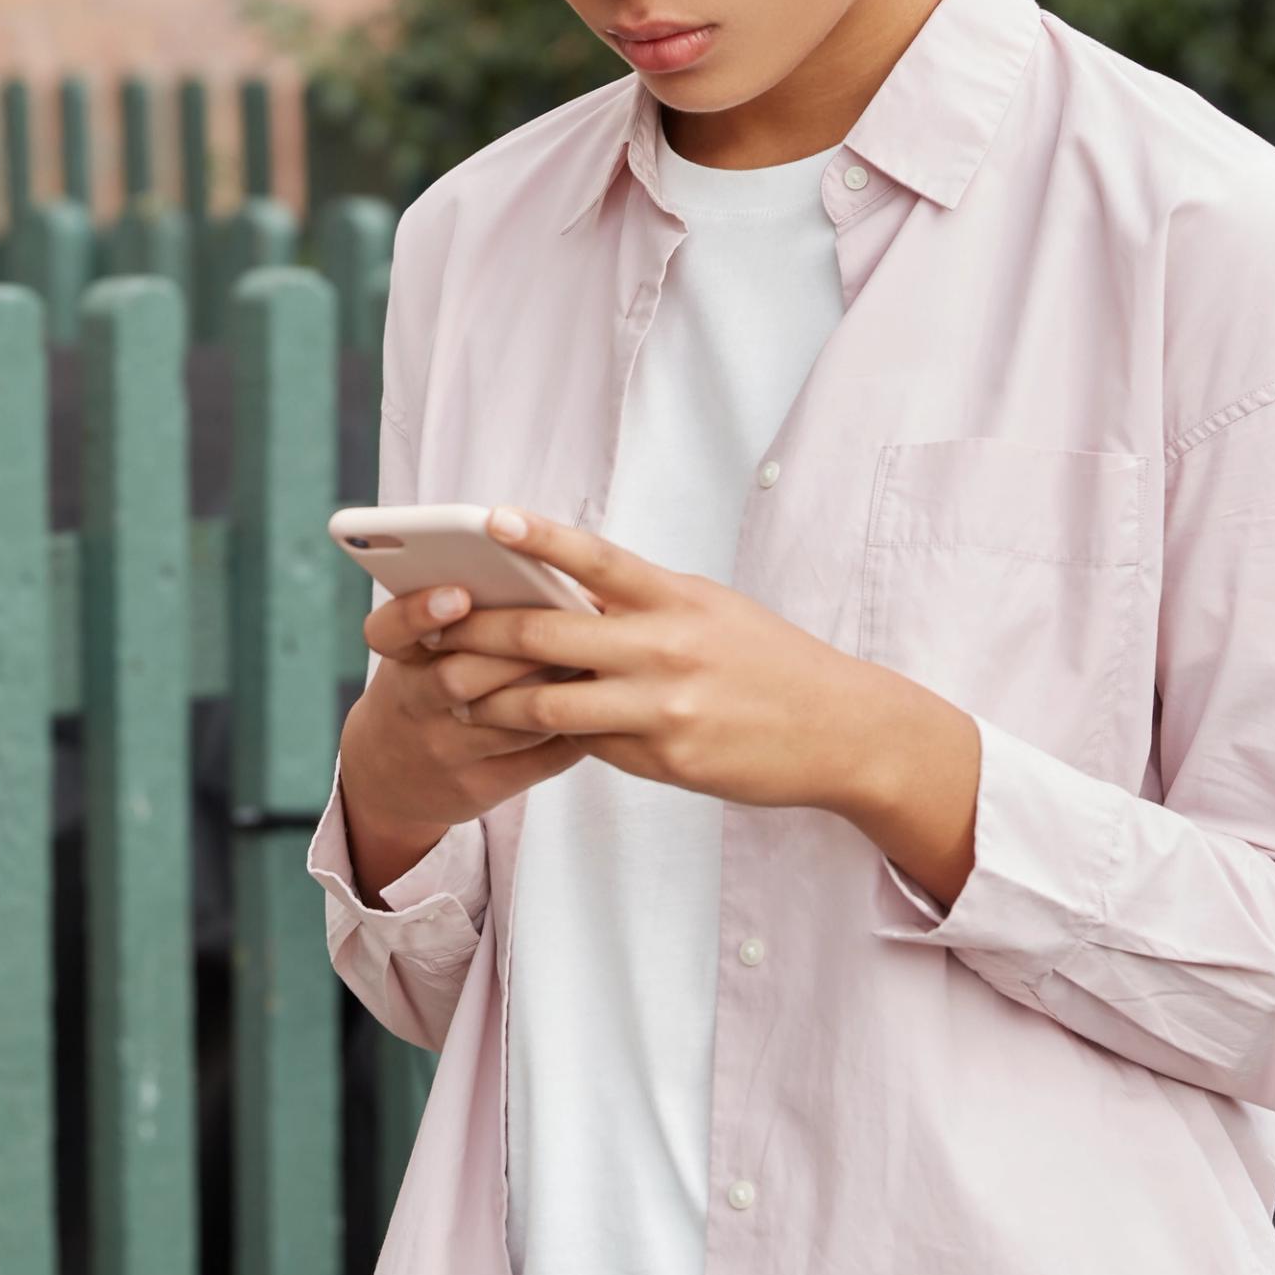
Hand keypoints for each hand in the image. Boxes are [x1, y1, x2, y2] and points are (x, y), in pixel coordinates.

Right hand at [333, 579, 591, 903]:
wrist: (391, 776)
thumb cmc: (426, 685)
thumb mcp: (421, 651)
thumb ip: (465, 616)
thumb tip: (542, 571)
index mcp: (399, 659)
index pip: (390, 631)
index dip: (419, 612)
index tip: (458, 594)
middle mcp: (413, 705)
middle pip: (459, 678)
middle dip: (515, 650)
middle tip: (564, 623)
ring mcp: (444, 751)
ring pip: (506, 721)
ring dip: (553, 689)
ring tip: (594, 658)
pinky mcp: (477, 787)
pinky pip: (535, 759)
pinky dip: (571, 730)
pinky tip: (598, 705)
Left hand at [431, 507, 984, 906]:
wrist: (842, 731)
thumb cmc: (770, 663)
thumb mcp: (712, 611)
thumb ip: (644, 603)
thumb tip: (572, 596)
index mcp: (677, 596)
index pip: (597, 556)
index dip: (540, 535)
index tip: (489, 517)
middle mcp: (666, 645)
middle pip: (548, 632)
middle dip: (480, 632)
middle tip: (432, 629)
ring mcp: (663, 705)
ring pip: (550, 700)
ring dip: (493, 697)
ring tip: (452, 694)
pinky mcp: (665, 758)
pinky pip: (588, 744)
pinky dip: (549, 736)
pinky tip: (517, 733)